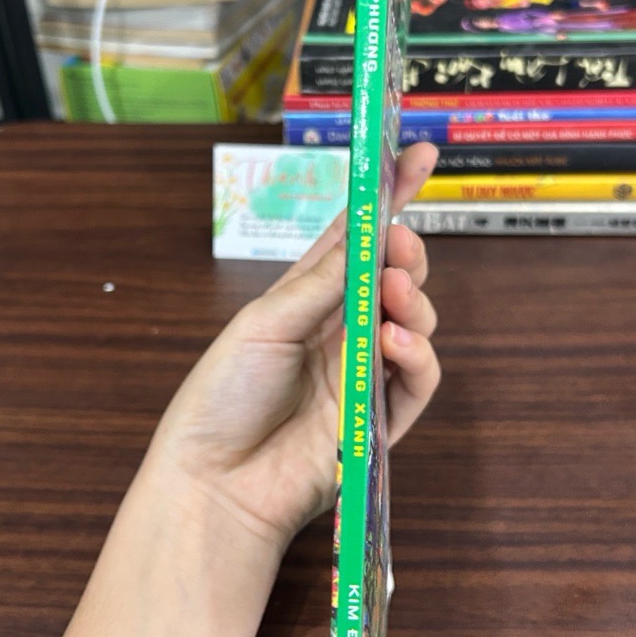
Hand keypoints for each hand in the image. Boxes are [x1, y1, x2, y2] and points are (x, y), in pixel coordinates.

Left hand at [142, 143, 440, 549]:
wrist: (216, 481)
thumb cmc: (223, 396)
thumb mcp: (264, 321)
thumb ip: (323, 282)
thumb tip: (371, 235)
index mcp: (306, 298)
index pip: (357, 239)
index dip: (388, 197)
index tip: (418, 155)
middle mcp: (341, 330)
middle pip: (396, 278)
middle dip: (408, 254)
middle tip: (401, 247)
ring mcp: (365, 373)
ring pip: (417, 322)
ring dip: (415, 302)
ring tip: (394, 300)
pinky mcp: (381, 419)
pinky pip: (419, 380)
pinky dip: (419, 355)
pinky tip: (396, 343)